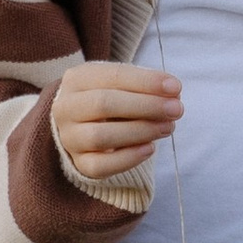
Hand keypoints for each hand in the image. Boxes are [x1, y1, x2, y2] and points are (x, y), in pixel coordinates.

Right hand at [52, 62, 180, 182]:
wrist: (82, 123)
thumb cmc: (109, 97)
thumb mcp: (121, 83)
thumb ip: (144, 85)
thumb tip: (173, 92)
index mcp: (76, 79)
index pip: (112, 76)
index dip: (146, 82)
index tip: (175, 87)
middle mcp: (66, 108)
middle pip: (104, 104)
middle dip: (146, 106)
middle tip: (177, 109)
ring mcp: (69, 138)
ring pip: (101, 136)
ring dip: (140, 131)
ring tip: (167, 127)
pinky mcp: (78, 163)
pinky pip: (100, 166)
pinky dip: (129, 158)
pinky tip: (150, 148)